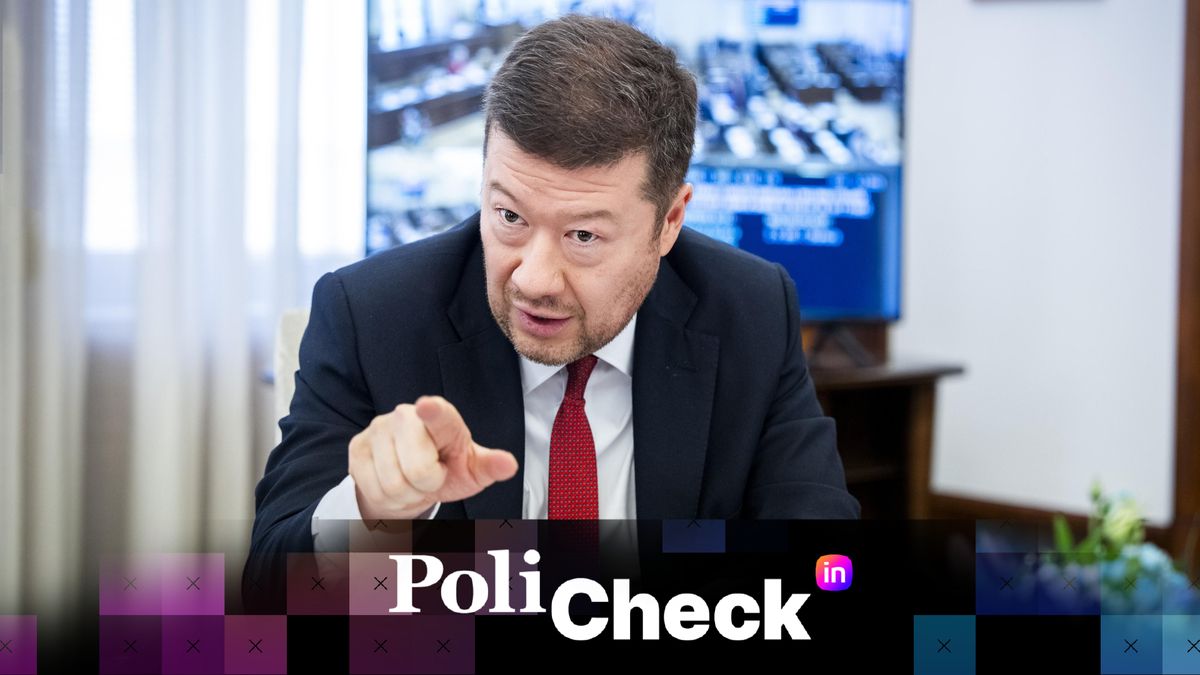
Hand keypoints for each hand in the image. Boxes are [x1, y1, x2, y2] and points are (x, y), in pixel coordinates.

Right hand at [348, 395, 518, 520]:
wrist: (411, 479)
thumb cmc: (447, 468)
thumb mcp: (472, 470)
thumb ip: (490, 466)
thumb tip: (509, 465)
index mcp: (442, 418)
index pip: (439, 415)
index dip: (433, 412)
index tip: (427, 406)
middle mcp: (406, 416)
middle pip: (418, 470)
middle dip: (427, 484)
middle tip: (430, 477)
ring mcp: (378, 429)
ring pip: (394, 484)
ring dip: (407, 494)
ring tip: (412, 482)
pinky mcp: (357, 447)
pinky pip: (372, 488)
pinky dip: (387, 498)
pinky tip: (394, 483)